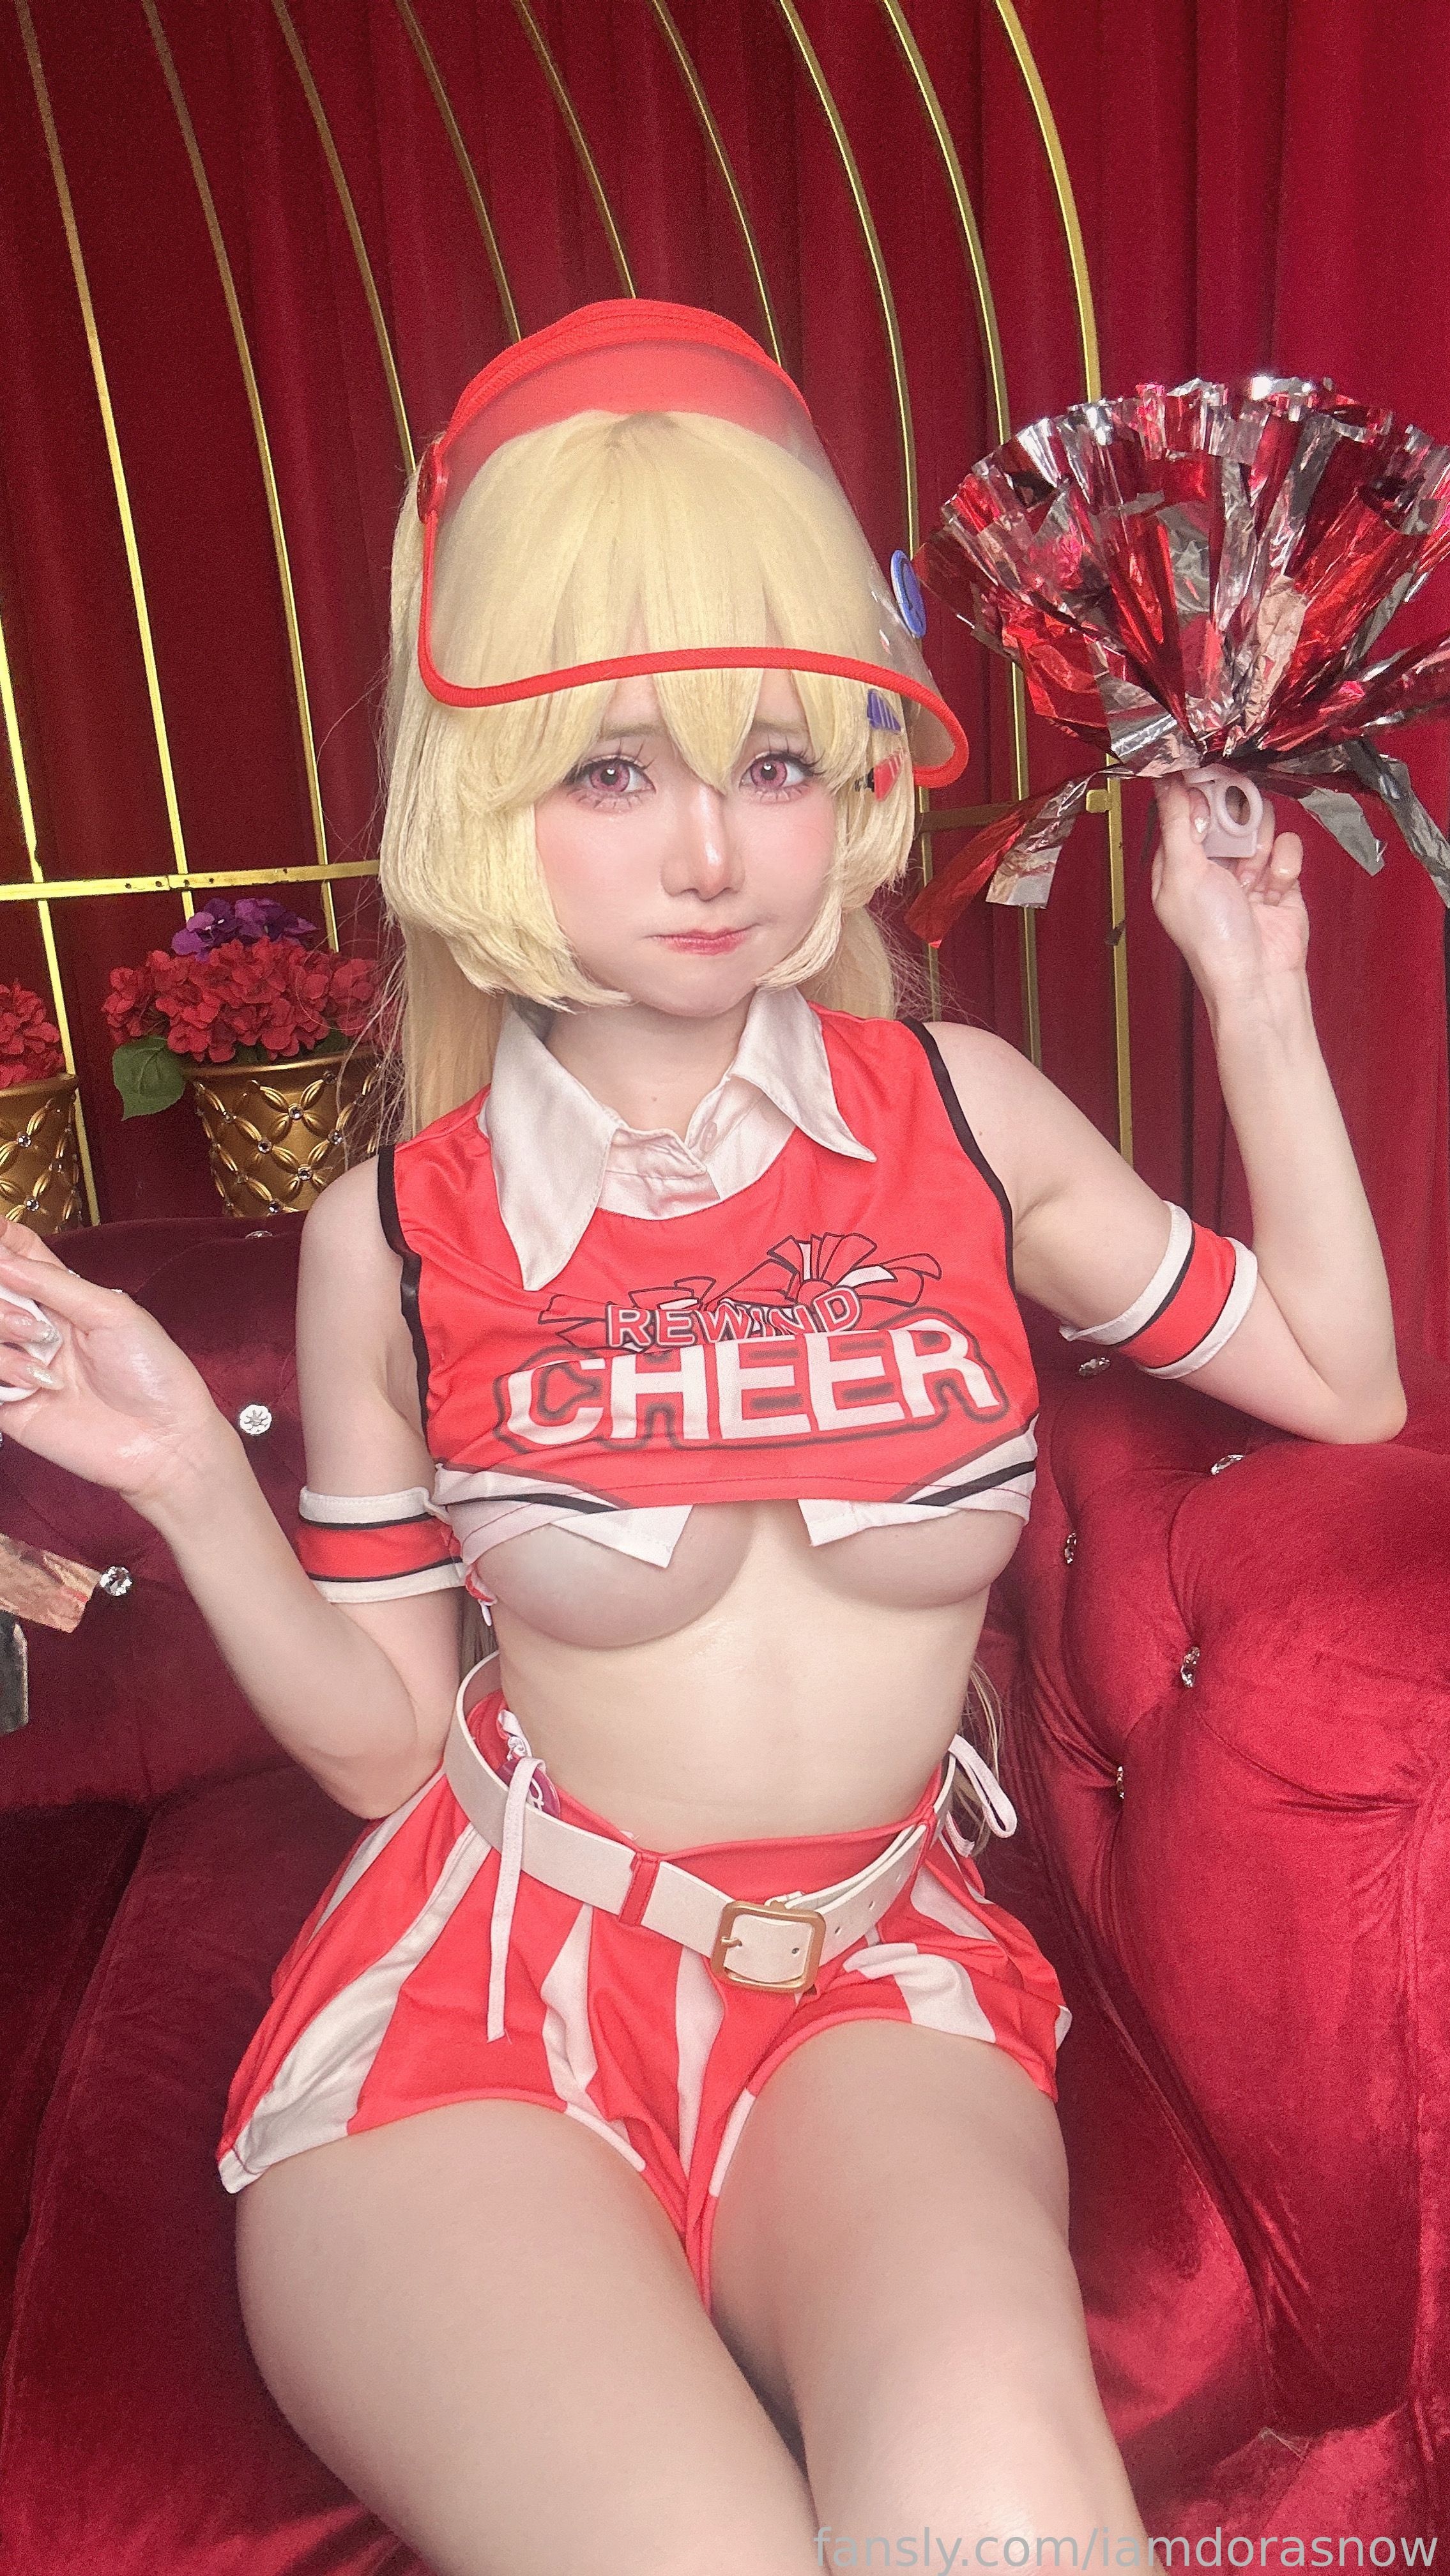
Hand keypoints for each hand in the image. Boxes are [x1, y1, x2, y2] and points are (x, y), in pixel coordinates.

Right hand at [0, 1225, 223, 1510]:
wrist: (164, 1441)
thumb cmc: (154, 1374)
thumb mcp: (112, 1313)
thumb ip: (54, 1284)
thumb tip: (4, 1259)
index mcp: (63, 1299)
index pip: (15, 1256)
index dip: (1, 1245)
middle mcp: (36, 1329)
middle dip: (2, 1303)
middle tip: (33, 1326)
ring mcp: (21, 1367)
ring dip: (1, 1338)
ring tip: (43, 1363)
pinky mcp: (13, 1408)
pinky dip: (1, 1374)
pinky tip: (35, 1388)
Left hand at [1150, 774, 1308, 1001]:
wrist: (1258, 977)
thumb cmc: (1213, 940)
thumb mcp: (1183, 873)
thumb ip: (1176, 823)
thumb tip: (1165, 783)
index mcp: (1177, 863)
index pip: (1184, 810)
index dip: (1197, 792)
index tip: (1207, 778)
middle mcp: (1210, 865)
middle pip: (1225, 811)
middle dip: (1234, 815)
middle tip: (1235, 822)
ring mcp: (1246, 871)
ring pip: (1260, 825)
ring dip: (1261, 842)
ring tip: (1253, 869)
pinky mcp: (1279, 879)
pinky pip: (1287, 848)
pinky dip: (1284, 864)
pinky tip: (1274, 886)